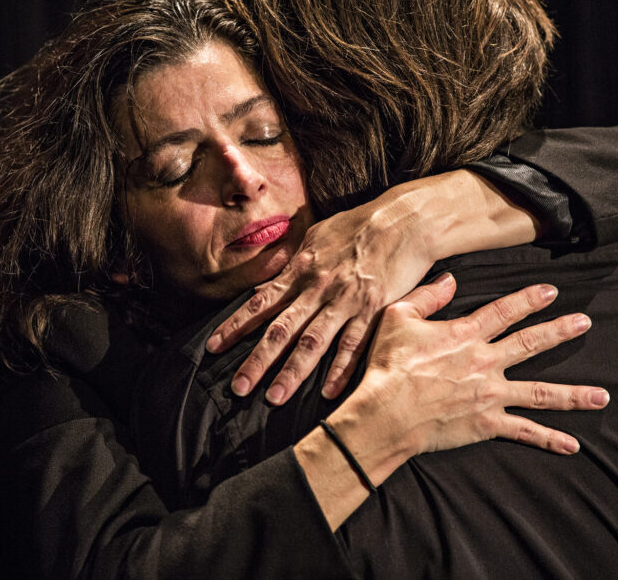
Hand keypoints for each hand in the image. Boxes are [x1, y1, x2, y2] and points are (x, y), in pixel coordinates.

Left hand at [208, 192, 434, 403]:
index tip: (213, 347)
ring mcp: (346, 300)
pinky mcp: (374, 310)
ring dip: (292, 372)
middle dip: (257, 360)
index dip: (236, 326)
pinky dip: (342, 370)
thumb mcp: (318, 237)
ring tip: (275, 398)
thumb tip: (266, 284)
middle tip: (238, 388)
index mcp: (302, 269)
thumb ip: (292, 264)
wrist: (404, 219)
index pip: (261, 302)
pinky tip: (329, 394)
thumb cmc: (360, 225)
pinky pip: (355, 345)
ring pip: (313, 342)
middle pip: (282, 329)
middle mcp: (319, 287)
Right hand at [357, 274, 605, 459]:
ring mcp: (490, 395)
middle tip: (585, 323)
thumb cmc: (387, 366)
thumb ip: (426, 297)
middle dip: (559, 332)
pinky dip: (549, 439)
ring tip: (602, 395)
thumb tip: (449, 280)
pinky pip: (524, 432)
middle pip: (530, 344)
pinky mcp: (486, 423)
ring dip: (573, 394)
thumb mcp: (397, 318)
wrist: (386, 413)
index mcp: (464, 334)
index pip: (504, 311)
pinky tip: (573, 446)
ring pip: (540, 393)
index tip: (551, 292)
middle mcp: (485, 362)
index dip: (529, 299)